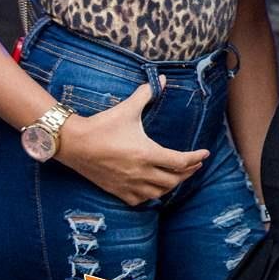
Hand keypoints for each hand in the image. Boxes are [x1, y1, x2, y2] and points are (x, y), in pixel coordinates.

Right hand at [56, 78, 208, 204]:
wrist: (73, 143)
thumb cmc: (102, 125)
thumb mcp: (127, 108)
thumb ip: (147, 94)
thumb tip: (163, 79)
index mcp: (147, 154)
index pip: (180, 161)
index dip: (196, 158)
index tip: (205, 154)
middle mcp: (141, 172)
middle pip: (174, 180)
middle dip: (188, 172)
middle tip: (195, 165)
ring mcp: (128, 184)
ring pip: (159, 193)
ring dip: (172, 185)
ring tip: (178, 176)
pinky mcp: (116, 190)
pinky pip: (140, 200)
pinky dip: (151, 196)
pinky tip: (154, 188)